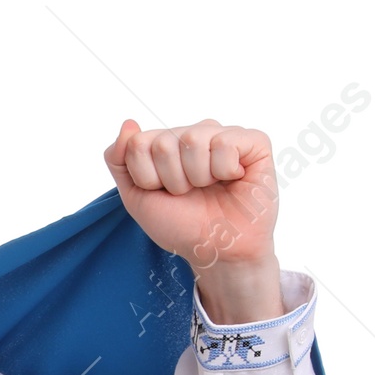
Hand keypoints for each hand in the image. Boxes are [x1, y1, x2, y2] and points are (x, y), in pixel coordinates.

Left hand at [104, 118, 284, 321]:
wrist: (215, 250)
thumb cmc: (180, 225)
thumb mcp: (137, 197)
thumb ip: (120, 160)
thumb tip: (128, 124)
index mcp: (168, 144)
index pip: (138, 143)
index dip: (146, 178)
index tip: (163, 194)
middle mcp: (195, 135)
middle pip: (164, 142)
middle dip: (172, 180)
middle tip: (189, 194)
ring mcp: (224, 135)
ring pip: (193, 139)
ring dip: (197, 177)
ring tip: (209, 188)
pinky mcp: (253, 142)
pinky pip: (225, 143)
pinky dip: (224, 170)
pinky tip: (233, 179)